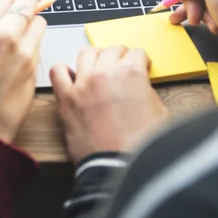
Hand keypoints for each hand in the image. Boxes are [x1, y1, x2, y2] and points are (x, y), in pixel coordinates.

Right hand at [0, 0, 46, 142]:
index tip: (2, 6)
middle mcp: (6, 34)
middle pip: (27, 2)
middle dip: (22, 4)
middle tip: (16, 13)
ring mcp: (25, 50)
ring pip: (39, 20)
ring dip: (31, 23)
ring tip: (19, 34)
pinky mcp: (36, 65)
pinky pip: (40, 42)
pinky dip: (34, 42)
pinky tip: (20, 53)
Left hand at [50, 46, 167, 163]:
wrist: (119, 168)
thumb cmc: (140, 146)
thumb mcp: (160, 112)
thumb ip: (147, 91)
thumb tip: (140, 87)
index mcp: (131, 73)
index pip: (136, 53)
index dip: (140, 61)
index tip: (140, 66)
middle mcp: (105, 73)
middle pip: (112, 49)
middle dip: (120, 56)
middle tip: (121, 66)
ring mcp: (83, 84)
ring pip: (86, 53)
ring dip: (95, 57)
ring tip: (98, 67)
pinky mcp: (66, 99)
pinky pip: (57, 72)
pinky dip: (64, 71)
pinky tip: (72, 78)